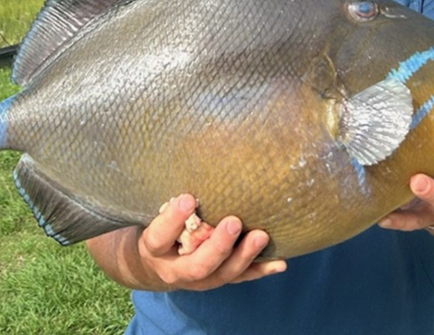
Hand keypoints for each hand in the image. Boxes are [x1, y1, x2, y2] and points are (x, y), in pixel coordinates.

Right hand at [138, 194, 286, 290]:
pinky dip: (260, 270)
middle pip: (197, 265)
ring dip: (244, 256)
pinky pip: (241, 277)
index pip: (160, 237)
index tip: (187, 198)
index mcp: (154, 249)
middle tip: (234, 222)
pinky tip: (279, 263)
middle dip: (218, 246)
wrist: (158, 263)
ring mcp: (199, 280)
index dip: (172, 220)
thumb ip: (169, 197)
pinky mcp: (217, 279)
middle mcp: (175, 270)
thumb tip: (190, 154)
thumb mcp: (154, 212)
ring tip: (261, 236)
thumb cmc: (159, 225)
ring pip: (223, 274)